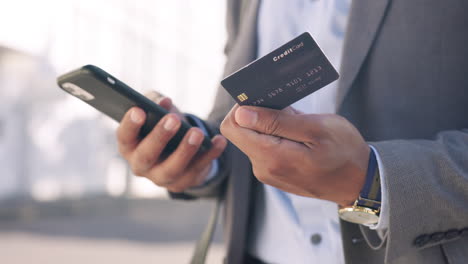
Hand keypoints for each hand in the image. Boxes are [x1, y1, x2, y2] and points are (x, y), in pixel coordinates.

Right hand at [116, 91, 226, 192]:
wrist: (177, 149)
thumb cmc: (160, 125)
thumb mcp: (154, 111)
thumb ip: (154, 102)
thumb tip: (164, 102)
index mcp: (129, 146)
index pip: (124, 137)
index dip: (130, 125)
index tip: (139, 110)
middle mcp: (141, 166)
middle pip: (147, 155)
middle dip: (160, 137)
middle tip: (174, 119)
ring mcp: (161, 178)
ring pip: (172, 168)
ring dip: (186, 150)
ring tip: (197, 132)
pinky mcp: (183, 182)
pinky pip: (197, 170)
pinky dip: (210, 155)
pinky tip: (219, 141)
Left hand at [220, 105, 369, 205]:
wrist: (359, 182)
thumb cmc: (345, 152)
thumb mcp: (316, 128)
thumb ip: (276, 121)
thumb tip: (242, 113)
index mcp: (271, 156)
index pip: (233, 126)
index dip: (242, 107)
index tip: (263, 98)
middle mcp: (263, 168)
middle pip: (241, 132)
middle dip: (258, 114)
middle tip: (286, 109)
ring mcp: (268, 172)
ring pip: (254, 139)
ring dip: (270, 125)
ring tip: (297, 124)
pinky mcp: (274, 173)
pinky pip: (265, 148)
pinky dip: (276, 137)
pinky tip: (297, 135)